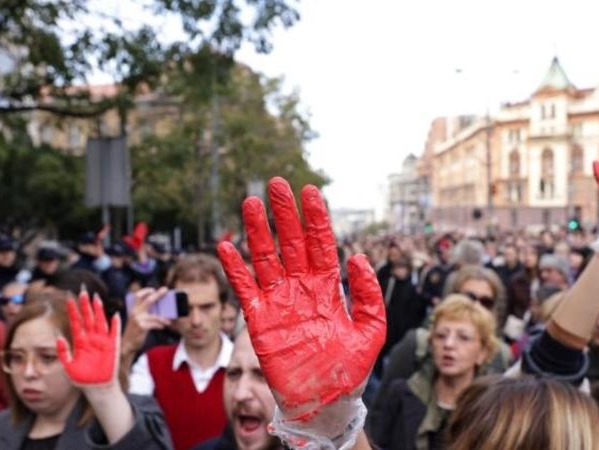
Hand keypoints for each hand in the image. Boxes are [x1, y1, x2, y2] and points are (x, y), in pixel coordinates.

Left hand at [56, 292, 120, 385]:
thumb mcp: (67, 365)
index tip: (68, 299)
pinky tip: (115, 315)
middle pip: (88, 318)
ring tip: (95, 298)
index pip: (76, 322)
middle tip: (83, 291)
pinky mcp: (113, 347)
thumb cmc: (81, 378)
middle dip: (85, 305)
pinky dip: (115, 324)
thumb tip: (57, 336)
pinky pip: (115, 333)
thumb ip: (63, 351)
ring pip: (100, 321)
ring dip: (98, 310)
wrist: (95, 388)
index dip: (73, 310)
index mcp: (80, 341)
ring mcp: (103, 341)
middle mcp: (91, 338)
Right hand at [120, 287, 169, 357]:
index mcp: (133, 309)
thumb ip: (144, 313)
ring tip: (168, 321)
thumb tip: (160, 308)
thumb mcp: (137, 320)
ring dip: (163, 318)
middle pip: (148, 300)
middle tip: (165, 290)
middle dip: (158, 294)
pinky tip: (163, 327)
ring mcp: (138, 319)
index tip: (153, 289)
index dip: (145, 291)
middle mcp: (135, 312)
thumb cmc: (135, 332)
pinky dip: (160, 325)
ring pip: (155, 316)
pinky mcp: (141, 327)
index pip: (137, 296)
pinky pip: (155, 324)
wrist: (127, 344)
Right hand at [218, 177, 384, 446]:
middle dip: (284, 213)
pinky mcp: (259, 320)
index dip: (315, 218)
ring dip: (257, 231)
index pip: (320, 244)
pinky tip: (227, 246)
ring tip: (249, 202)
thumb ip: (368, 295)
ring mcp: (279, 301)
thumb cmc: (349, 369)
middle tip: (277, 184)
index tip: (311, 191)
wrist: (324, 402)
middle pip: (290, 242)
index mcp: (329, 287)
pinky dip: (235, 269)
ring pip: (265, 258)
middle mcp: (301, 288)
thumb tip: (357, 256)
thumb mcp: (371, 331)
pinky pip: (245, 289)